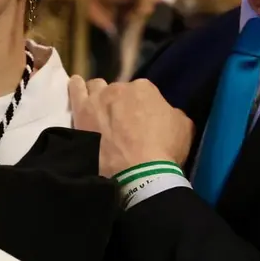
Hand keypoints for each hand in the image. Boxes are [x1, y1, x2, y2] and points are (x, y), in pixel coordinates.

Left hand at [69, 76, 193, 176]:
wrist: (140, 172)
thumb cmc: (165, 150)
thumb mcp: (184, 127)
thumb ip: (172, 113)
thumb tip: (165, 113)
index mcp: (145, 88)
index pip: (142, 92)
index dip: (142, 106)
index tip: (142, 121)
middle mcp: (120, 88)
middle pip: (118, 91)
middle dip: (120, 103)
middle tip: (122, 122)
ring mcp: (98, 99)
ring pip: (95, 87)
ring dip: (98, 95)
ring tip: (99, 109)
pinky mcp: (81, 112)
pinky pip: (75, 90)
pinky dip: (76, 87)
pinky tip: (77, 87)